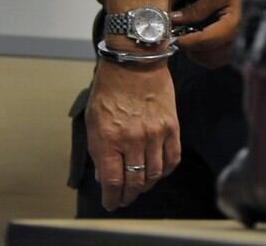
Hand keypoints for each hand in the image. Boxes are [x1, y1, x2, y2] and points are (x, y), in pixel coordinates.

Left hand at [85, 57, 180, 210]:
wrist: (135, 62)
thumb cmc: (109, 90)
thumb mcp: (93, 120)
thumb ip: (98, 150)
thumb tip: (106, 176)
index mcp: (108, 138)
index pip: (113, 181)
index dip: (112, 198)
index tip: (111, 203)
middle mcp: (132, 139)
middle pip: (135, 181)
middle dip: (128, 195)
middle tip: (125, 198)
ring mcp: (155, 134)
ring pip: (154, 174)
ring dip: (146, 186)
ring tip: (140, 187)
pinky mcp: (172, 127)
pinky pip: (172, 159)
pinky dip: (165, 171)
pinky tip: (158, 172)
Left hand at [171, 0, 252, 67]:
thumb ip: (197, 9)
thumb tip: (176, 19)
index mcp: (233, 28)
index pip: (202, 42)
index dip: (184, 41)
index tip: (171, 36)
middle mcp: (240, 43)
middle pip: (208, 58)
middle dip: (191, 49)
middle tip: (180, 35)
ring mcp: (245, 47)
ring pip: (216, 61)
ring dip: (201, 53)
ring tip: (193, 36)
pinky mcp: (247, 46)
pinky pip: (225, 57)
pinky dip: (212, 52)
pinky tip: (207, 37)